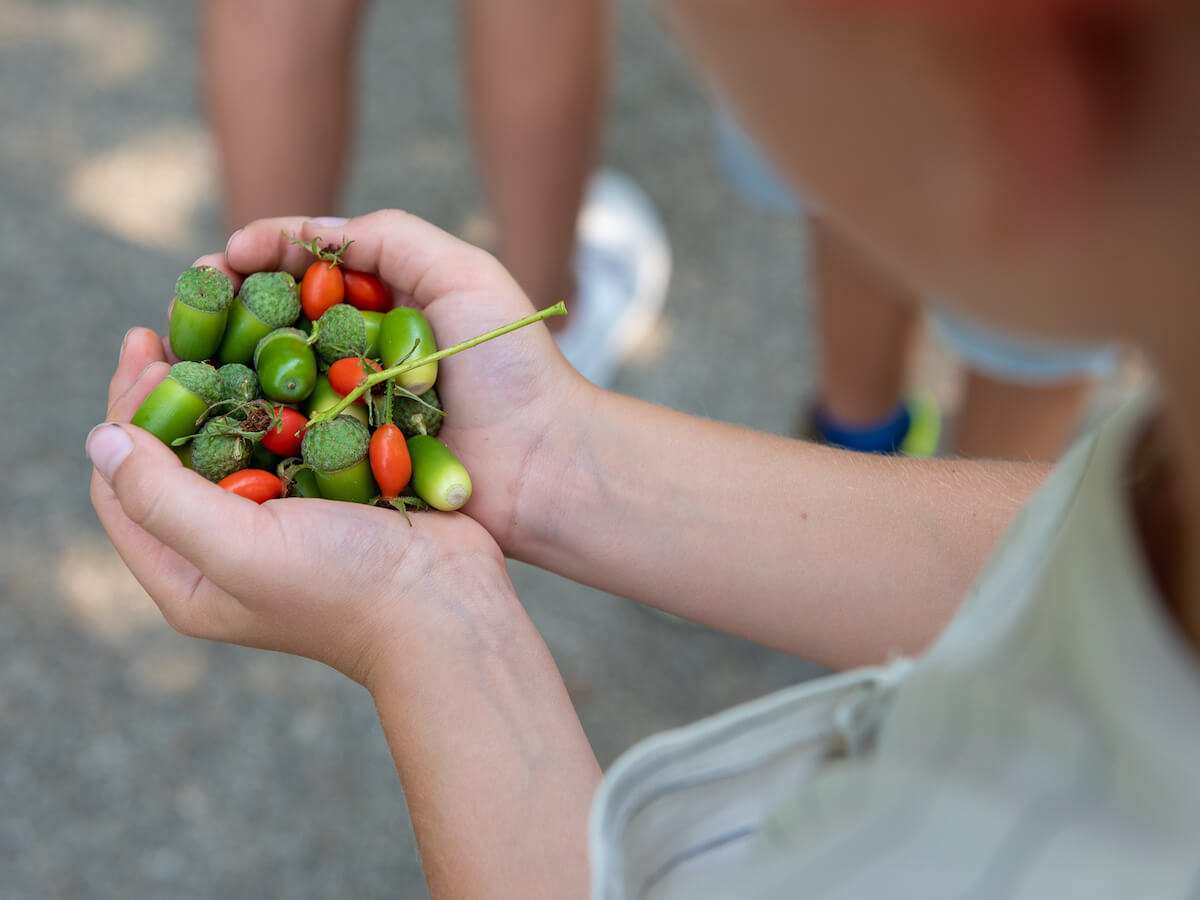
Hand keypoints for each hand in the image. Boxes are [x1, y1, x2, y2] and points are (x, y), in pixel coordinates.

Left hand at [89, 327, 517, 689]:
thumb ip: (161, 497)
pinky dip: (279, 394)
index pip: (123, 488)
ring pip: (230, 439)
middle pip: (171, 458)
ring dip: (222, 385)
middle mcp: (225, 547)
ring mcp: (279, 520)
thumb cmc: (344, 586)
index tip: (147, 353)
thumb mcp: (237, 548)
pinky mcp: (328, 495)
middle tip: (169, 331)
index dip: (124, 417)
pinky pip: (286, 436)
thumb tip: (101, 439)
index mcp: (187, 575)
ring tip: (220, 330)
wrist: (449, 605)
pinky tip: (284, 356)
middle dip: (167, 392)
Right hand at [199, 211, 594, 554]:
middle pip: (279, 319)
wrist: (545, 465)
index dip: (264, 254)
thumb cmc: (513, 366)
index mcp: (387, 303)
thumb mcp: (465, 274)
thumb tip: (303, 232)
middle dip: (229, 305)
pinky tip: (212, 407)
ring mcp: (350, 408)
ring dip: (225, 360)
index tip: (226, 256)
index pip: (309, 268)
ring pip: (273, 376)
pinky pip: (288, 435)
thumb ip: (393, 237)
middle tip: (189, 299)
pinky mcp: (346, 462)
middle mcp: (361, 353)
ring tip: (184, 349)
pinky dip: (250, 419)